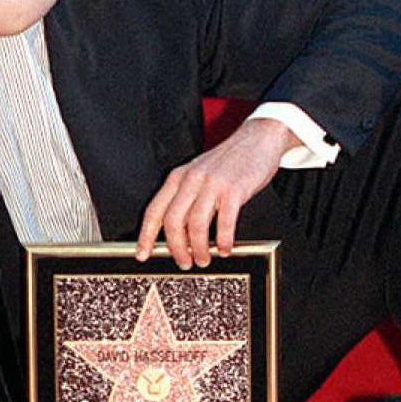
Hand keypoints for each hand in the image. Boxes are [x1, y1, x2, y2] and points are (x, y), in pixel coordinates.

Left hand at [135, 119, 297, 267]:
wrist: (258, 139)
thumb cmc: (229, 161)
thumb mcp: (199, 174)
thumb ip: (186, 198)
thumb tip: (177, 234)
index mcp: (178, 177)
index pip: (154, 211)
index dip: (146, 236)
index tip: (142, 254)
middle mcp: (191, 179)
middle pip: (172, 221)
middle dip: (176, 248)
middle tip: (183, 262)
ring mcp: (212, 184)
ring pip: (195, 224)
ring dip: (199, 249)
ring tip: (204, 259)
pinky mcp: (234, 189)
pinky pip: (224, 221)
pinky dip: (223, 240)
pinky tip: (225, 249)